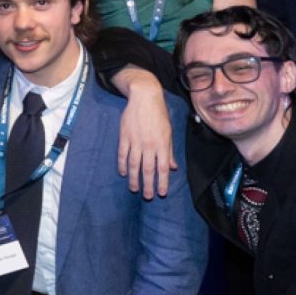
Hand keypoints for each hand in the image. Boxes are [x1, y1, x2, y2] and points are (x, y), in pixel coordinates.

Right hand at [115, 78, 177, 199]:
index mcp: (162, 145)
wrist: (145, 98)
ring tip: (134, 189)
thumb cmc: (159, 114)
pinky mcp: (125, 136)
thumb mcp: (169, 132)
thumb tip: (172, 167)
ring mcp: (136, 141)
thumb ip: (169, 151)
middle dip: (148, 185)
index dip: (162, 182)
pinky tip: (123, 173)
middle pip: (148, 170)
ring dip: (134, 178)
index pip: (162, 168)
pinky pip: (123, 154)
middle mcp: (149, 145)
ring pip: (134, 165)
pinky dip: (122, 165)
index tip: (161, 193)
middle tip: (148, 196)